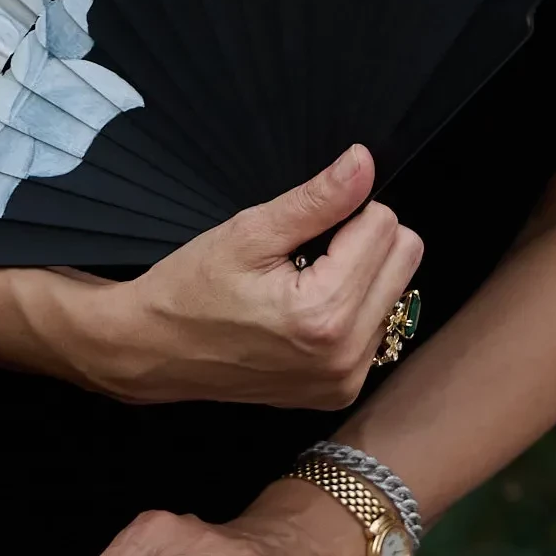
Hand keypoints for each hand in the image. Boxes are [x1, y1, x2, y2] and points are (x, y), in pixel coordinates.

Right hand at [65, 147, 424, 409]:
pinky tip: (308, 313)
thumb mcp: (249, 234)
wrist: (150, 352)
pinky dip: (353, 310)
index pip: (386, 226)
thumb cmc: (189, 291)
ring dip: (362, 277)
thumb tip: (364, 163)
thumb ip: (317, 200)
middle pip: (405, 258)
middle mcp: (345, 356)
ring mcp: (344, 380)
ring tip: (304, 284)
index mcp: (323, 314)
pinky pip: (377, 328)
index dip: (348, 212)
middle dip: (364, 241)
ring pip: (397, 293)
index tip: (305, 229)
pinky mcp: (339, 391)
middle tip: (308, 252)